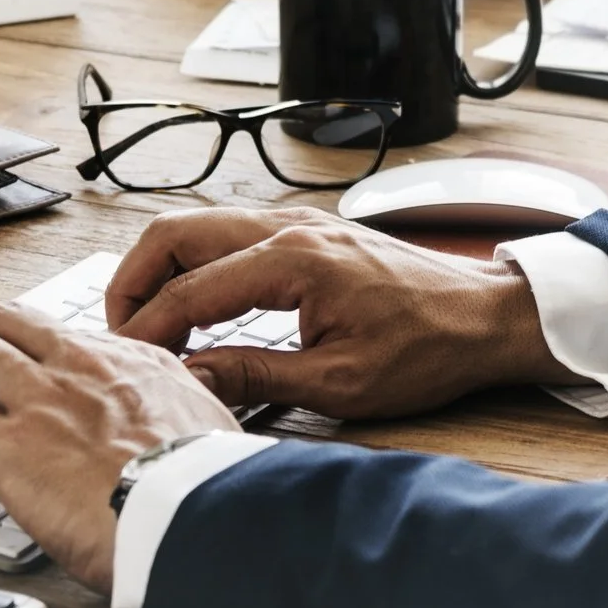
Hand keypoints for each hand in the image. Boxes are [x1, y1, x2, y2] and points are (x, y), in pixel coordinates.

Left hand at [0, 303, 241, 593]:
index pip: (58, 333)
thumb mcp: (208, 421)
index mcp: (128, 361)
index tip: (33, 392)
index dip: (33, 360)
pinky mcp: (5, 447)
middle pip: (1, 323)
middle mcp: (77, 366)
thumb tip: (178, 417)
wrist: (198, 517)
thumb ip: (180, 407)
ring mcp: (37, 401)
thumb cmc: (208, 486)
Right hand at [107, 209, 571, 418]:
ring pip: (197, 226)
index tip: (127, 363)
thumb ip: (256, 377)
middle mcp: (288, 227)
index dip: (148, 329)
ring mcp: (297, 222)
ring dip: (162, 269)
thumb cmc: (428, 350)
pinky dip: (195, 263)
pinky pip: (228, 234)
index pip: (190, 290)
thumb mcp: (340, 384)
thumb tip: (190, 379)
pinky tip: (195, 307)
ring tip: (149, 324)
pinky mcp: (306, 231)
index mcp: (293, 261)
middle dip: (134, 281)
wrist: (486, 318)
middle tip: (121, 334)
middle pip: (175, 233)